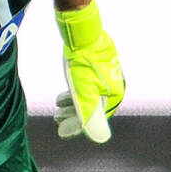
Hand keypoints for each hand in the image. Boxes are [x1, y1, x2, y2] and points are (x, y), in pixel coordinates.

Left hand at [54, 0, 123, 142]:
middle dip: (73, 115)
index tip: (61, 131)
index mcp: (115, 95)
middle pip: (93, 108)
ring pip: (89, 96)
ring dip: (73, 104)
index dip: (78, 127)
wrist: (83, 31)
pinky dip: (76, 92)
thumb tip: (100, 140)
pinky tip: (65, 91)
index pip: (96, 119)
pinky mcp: (99, 66)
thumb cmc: (83, 62)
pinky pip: (88, 85)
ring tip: (57, 105)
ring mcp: (107, 76)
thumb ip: (90, 117)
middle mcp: (114, 87)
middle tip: (56, 118)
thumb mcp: (84, 93)